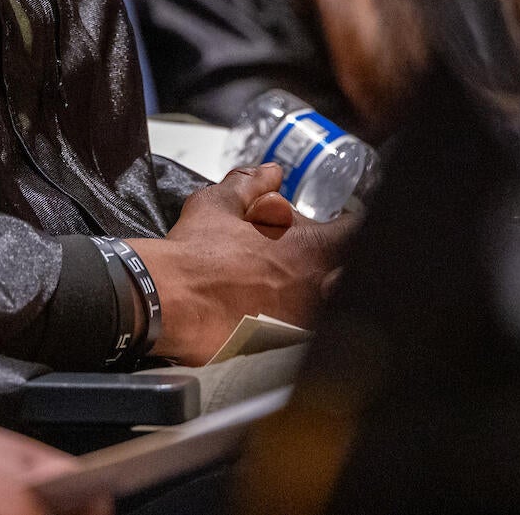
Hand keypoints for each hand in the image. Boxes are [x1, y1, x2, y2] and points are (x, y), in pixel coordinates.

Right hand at [130, 165, 349, 364]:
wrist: (167, 300)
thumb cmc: (193, 252)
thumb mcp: (220, 202)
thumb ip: (252, 183)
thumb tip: (272, 173)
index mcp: (305, 247)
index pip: (353, 232)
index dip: (350, 223)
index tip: (343, 221)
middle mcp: (311, 286)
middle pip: (344, 271)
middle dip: (332, 260)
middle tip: (307, 252)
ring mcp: (299, 320)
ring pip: (324, 303)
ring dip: (312, 288)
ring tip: (281, 280)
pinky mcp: (280, 345)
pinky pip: (302, 330)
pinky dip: (294, 316)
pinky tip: (268, 308)